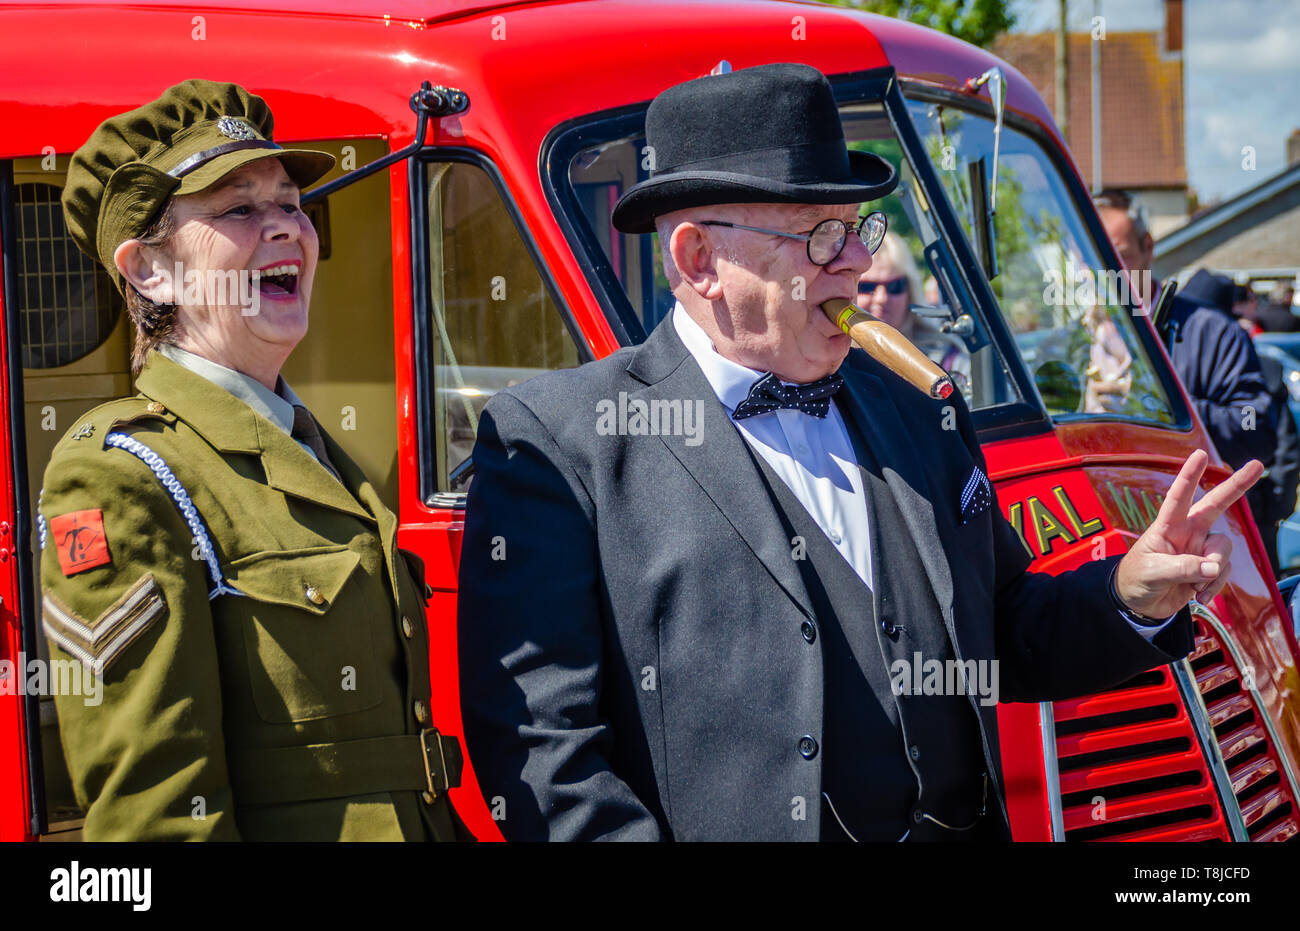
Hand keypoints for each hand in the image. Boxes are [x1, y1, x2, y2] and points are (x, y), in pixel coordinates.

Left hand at [1114, 448, 1263, 618]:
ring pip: (1223, 551)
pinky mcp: (1207, 568)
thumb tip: (1212, 568)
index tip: (1200, 454)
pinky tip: (1197, 596)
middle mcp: (1187, 533)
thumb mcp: (1153, 573)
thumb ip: (1181, 568)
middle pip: (1216, 506)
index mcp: (1167, 527)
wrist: (1139, 605)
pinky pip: (1222, 573)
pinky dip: (1213, 587)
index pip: (1178, 497)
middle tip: (1258, 465)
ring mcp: (1199, 549)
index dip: (1189, 475)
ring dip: (1213, 572)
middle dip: (1236, 486)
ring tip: (1193, 588)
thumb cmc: (1137, 580)